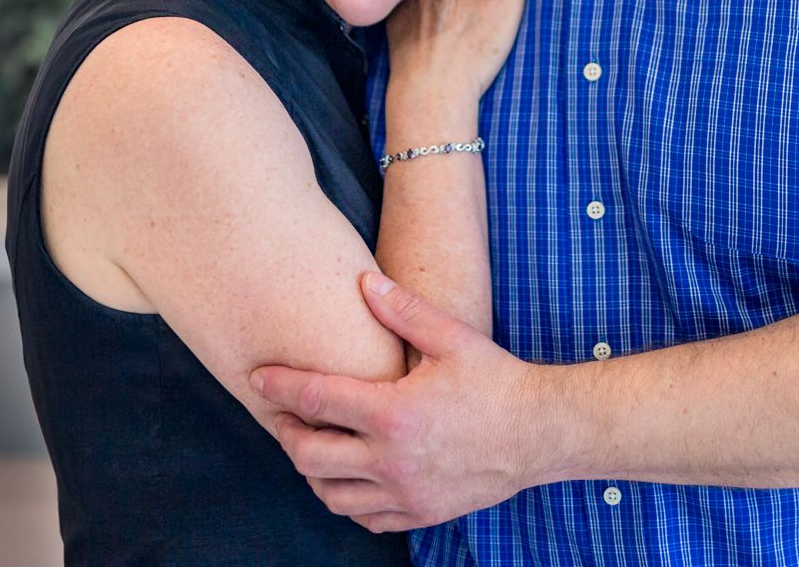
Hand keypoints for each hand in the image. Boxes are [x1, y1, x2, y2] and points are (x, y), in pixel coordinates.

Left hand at [251, 271, 555, 532]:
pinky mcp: (419, 514)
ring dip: (311, 469)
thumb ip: (402, 310)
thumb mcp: (452, 337)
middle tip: (282, 413)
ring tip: (311, 443)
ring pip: (329, 493)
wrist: (540, 434)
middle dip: (286, 431)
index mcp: (393, 413)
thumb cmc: (496, 381)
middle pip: (309, 454)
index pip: (315, 399)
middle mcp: (391, 460)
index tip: (257, 376)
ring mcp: (404, 493)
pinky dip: (344, 499)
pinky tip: (347, 475)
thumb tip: (363, 281)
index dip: (279, 385)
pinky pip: (363, 517)